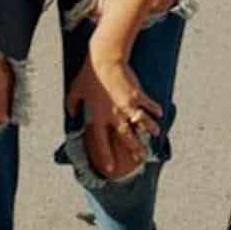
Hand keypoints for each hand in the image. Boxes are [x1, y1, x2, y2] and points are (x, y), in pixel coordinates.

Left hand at [66, 53, 162, 174]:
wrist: (105, 61)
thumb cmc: (88, 76)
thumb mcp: (75, 91)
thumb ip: (72, 105)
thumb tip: (70, 113)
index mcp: (98, 117)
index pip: (101, 142)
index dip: (106, 156)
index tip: (111, 168)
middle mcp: (114, 115)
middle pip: (127, 137)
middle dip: (135, 149)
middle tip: (142, 158)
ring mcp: (127, 106)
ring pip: (142, 123)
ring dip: (150, 129)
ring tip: (156, 134)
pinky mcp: (137, 94)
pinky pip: (148, 104)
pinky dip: (154, 109)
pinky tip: (160, 113)